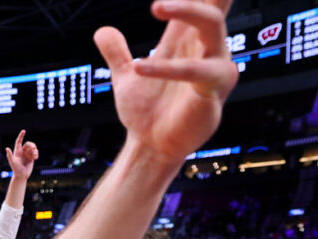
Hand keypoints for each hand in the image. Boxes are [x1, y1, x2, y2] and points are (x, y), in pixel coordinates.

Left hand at [5, 130, 38, 181]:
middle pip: (28, 144)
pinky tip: (36, 158)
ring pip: (33, 148)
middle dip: (32, 145)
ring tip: (35, 155)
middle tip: (34, 148)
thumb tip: (7, 148)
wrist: (21, 175)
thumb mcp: (12, 162)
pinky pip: (35, 153)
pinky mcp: (31, 158)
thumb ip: (10, 155)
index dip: (21, 136)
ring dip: (35, 150)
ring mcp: (27, 155)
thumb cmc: (15, 169)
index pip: (19, 141)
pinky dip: (36, 154)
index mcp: (17, 151)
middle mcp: (22, 152)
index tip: (24, 131)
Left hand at [94, 1, 237, 161]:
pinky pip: (196, 72)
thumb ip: (116, 52)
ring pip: (212, 26)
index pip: (199, 0)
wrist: (151, 146)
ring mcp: (213, 67)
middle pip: (213, 3)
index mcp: (186, 39)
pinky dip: (167, 67)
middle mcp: (204, 48)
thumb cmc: (147, 111)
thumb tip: (103, 30)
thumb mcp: (125, 76)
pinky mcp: (212, 92)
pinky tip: (139, 66)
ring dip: (187, 10)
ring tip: (157, 5)